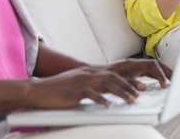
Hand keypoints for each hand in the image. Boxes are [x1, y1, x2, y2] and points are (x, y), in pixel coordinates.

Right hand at [25, 59, 170, 108]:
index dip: (127, 81)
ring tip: (131, 100)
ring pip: (106, 84)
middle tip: (140, 93)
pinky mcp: (74, 91)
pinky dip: (101, 99)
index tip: (139, 87)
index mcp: (89, 72)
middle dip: (129, 85)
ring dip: (120, 92)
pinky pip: (91, 94)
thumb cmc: (58, 90)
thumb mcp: (76, 84)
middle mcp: (87, 74)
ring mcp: (81, 81)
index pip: (113, 74)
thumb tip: (104, 94)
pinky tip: (109, 106)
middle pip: (113, 78)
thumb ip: (90, 86)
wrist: (39, 90)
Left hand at [101, 58, 171, 89]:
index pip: (152, 65)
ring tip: (175, 81)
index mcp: (131, 64)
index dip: (160, 74)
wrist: (95, 74)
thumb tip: (143, 88)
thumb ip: (129, 83)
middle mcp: (135, 63)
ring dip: (165, 73)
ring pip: (155, 68)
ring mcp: (136, 67)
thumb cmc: (104, 77)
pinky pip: (151, 72)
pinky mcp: (135, 71)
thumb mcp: (116, 81)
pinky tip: (164, 83)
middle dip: (168, 71)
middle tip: (178, 80)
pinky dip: (159, 76)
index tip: (165, 84)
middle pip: (156, 64)